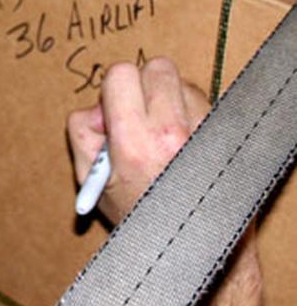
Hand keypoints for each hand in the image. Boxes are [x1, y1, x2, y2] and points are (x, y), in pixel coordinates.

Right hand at [67, 57, 261, 305]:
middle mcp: (173, 134)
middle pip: (155, 67)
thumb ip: (82, 133)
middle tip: (136, 111)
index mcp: (134, 144)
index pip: (121, 75)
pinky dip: (187, 109)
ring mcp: (204, 132)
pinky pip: (201, 98)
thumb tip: (97, 107)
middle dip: (141, 84)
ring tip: (160, 128)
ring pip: (181, 80)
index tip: (112, 107)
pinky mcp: (223, 133)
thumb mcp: (90, 179)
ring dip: (167, 96)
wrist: (190, 238)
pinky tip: (181, 136)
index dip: (112, 87)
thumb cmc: (136, 212)